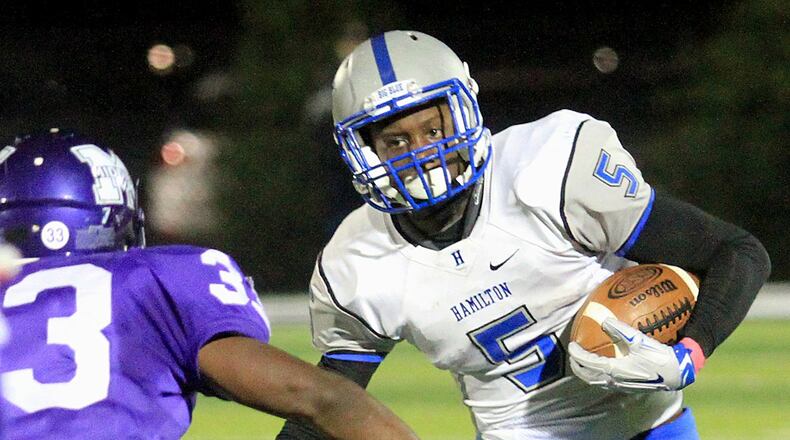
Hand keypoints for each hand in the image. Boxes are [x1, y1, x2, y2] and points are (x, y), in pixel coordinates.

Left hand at [568, 318, 696, 391]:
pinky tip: (603, 367)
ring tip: (583, 362)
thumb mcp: (639, 340)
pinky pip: (606, 383)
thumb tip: (604, 319)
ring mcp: (621, 386)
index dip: (577, 354)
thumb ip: (620, 330)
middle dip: (577, 367)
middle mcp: (614, 381)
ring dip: (586, 373)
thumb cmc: (659, 357)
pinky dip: (597, 376)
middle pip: (588, 377)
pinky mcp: (628, 388)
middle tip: (573, 355)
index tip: (571, 345)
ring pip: (596, 382)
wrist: (677, 374)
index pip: (588, 363)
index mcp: (614, 370)